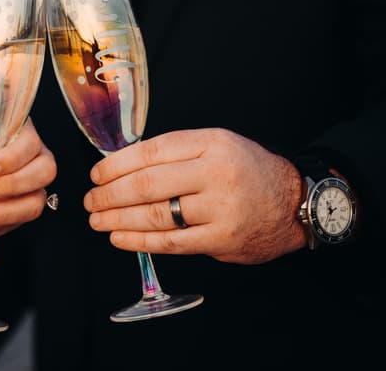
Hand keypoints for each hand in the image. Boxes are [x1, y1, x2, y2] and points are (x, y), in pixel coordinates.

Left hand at [0, 118, 55, 258]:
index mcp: (14, 132)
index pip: (28, 144)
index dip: (12, 159)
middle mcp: (28, 159)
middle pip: (43, 172)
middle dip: (12, 186)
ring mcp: (24, 189)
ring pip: (34, 204)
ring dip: (5, 214)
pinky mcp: (12, 214)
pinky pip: (10, 228)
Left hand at [83, 128, 305, 263]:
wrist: (295, 202)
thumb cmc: (248, 171)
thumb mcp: (217, 145)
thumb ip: (177, 152)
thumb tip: (123, 166)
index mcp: (210, 143)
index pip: (151, 152)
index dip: (116, 165)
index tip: (96, 174)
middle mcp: (215, 173)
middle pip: (147, 185)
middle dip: (110, 194)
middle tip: (90, 200)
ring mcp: (219, 208)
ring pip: (155, 215)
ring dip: (118, 219)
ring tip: (98, 220)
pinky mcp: (221, 239)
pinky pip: (171, 242)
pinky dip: (140, 241)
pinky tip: (119, 238)